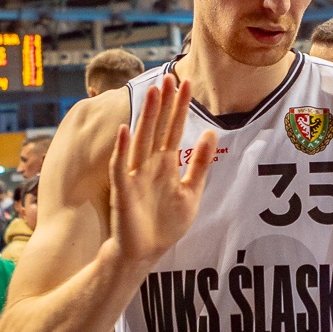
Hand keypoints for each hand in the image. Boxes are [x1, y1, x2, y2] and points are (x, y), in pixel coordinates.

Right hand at [107, 77, 214, 267]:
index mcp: (166, 164)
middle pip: (157, 128)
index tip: (185, 84)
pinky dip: (122, 148)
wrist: (144, 253)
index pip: (174, 129)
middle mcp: (149, 164)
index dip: (179, 108)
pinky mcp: (123, 190)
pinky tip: (125, 129)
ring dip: (146, 117)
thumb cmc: (165, 225)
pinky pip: (120, 166)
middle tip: (169, 78)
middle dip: (164, 104)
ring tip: (152, 93)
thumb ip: (200, 164)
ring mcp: (135, 175)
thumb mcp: (191, 192)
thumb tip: (212, 133)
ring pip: (141, 140)